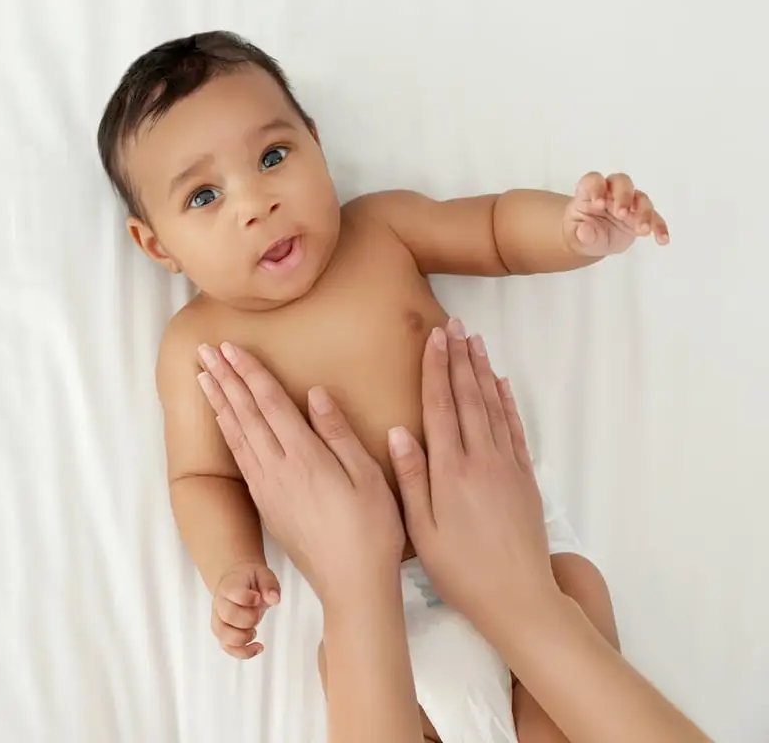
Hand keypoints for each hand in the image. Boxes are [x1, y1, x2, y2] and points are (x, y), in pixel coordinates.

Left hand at [197, 342, 404, 607]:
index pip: (270, 404)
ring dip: (219, 402)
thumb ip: (338, 432)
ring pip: (236, 435)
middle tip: (205, 351)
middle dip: (225, 379)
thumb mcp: (367, 476)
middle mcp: (277, 470)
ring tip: (203, 377)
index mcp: (305, 458)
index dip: (250, 372)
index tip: (231, 347)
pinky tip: (223, 420)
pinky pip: (240, 458)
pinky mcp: (266, 505)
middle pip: (245, 414)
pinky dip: (228, 432)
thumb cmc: (371, 530)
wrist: (351, 585)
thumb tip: (315, 393)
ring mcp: (267, 489)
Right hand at [210, 561, 279, 658]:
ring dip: (243, 637)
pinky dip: (243, 652)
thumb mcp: (262, 573)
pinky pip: (227, 647)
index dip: (248, 598)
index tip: (258, 598)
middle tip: (258, 613)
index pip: (232, 593)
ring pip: (223, 634)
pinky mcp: (223, 632)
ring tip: (254, 632)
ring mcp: (219, 619)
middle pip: (228, 615)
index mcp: (228, 586)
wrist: (236, 581)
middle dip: (249, 618)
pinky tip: (258, 647)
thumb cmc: (250, 579)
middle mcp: (219, 603)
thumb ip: (269, 584)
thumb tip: (274, 599)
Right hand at [387, 319, 559, 632]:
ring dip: (483, 372)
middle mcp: (482, 460)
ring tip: (475, 342)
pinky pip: (515, 429)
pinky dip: (507, 402)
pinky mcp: (524, 479)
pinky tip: (500, 385)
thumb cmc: (460, 570)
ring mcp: (507, 467)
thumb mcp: (422, 530)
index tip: (435, 338)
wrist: (518, 598)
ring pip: (494, 407)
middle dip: (460, 359)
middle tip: (455, 325)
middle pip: (470, 398)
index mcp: (451, 471)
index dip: (437, 370)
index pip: (442, 407)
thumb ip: (412, 479)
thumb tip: (399, 432)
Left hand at [563, 171, 669, 256]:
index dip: (596, 187)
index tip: (598, 204)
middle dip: (623, 196)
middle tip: (621, 213)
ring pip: (640, 198)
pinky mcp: (640, 216)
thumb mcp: (576, 237)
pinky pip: (654, 217)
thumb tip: (584, 231)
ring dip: (643, 212)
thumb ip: (581, 234)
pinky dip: (659, 227)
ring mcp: (628, 203)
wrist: (591, 241)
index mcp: (589, 193)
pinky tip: (662, 239)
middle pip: (621, 182)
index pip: (593, 180)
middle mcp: (611, 193)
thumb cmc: (580, 232)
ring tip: (642, 230)